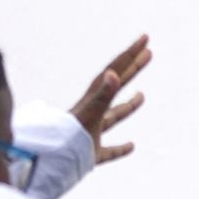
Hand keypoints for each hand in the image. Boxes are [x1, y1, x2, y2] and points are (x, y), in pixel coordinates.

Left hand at [71, 35, 151, 165]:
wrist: (48, 160)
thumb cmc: (69, 137)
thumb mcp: (90, 113)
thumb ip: (102, 94)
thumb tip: (113, 74)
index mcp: (94, 99)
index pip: (115, 70)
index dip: (131, 54)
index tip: (145, 39)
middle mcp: (93, 111)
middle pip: (116, 85)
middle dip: (133, 68)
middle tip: (149, 53)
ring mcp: (92, 132)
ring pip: (114, 116)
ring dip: (129, 106)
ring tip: (142, 96)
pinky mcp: (92, 153)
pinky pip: (110, 150)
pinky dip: (121, 148)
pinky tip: (131, 146)